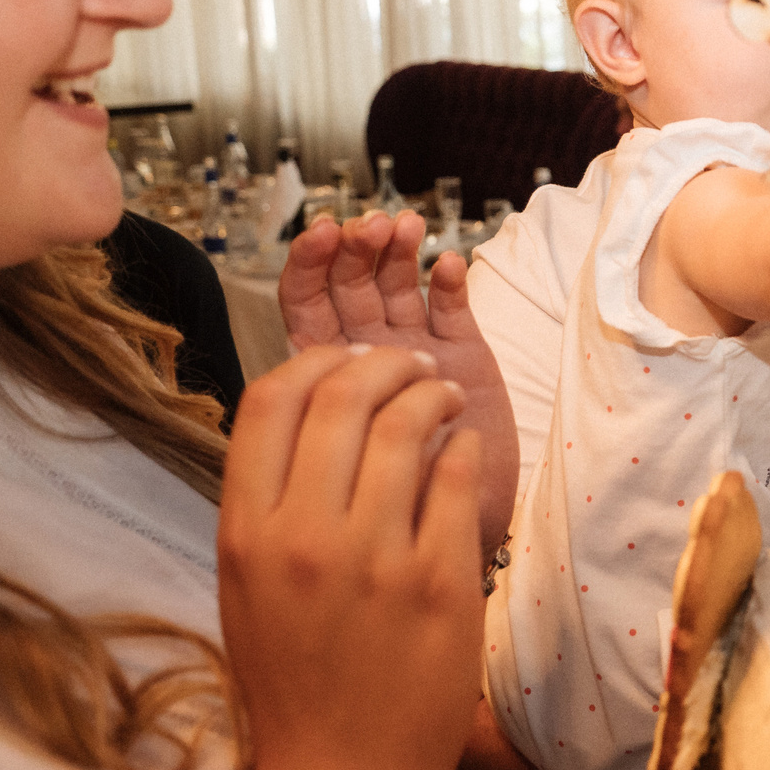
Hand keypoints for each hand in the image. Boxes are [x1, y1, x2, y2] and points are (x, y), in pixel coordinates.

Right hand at [216, 345, 482, 769]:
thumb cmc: (293, 681)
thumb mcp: (248, 588)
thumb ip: (269, 504)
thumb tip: (308, 415)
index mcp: (245, 535)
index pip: (267, 402)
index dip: (311, 362)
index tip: (343, 361)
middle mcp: (304, 538)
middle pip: (341, 397)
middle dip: (383, 364)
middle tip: (408, 366)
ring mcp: (376, 558)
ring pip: (407, 425)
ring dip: (431, 393)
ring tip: (443, 396)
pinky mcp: (441, 581)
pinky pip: (456, 478)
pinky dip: (463, 448)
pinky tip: (464, 449)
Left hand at [279, 211, 518, 545]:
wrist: (456, 539)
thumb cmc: (389, 515)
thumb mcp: (347, 473)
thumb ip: (339, 424)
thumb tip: (341, 364)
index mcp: (324, 373)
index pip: (305, 305)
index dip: (309, 264)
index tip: (322, 237)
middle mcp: (365, 354)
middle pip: (350, 283)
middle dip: (356, 248)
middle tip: (369, 230)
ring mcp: (415, 350)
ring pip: (398, 284)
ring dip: (398, 250)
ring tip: (405, 232)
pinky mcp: (464, 355)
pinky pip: (451, 307)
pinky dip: (448, 281)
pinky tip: (446, 265)